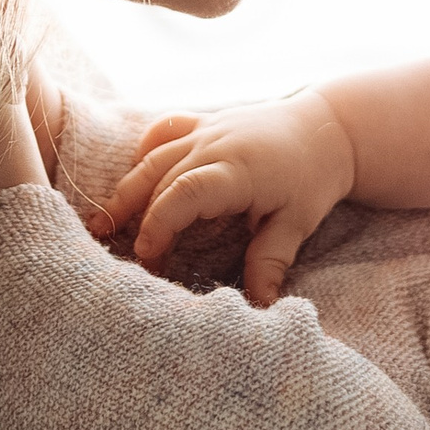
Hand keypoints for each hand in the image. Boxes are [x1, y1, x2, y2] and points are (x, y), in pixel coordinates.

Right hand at [98, 93, 356, 304]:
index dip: (159, 223)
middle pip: (159, 176)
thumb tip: (260, 307)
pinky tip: (134, 178)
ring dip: (127, 189)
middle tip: (114, 252)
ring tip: (102, 224)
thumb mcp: (297, 223)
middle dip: (134, 216)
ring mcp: (206, 128)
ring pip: (154, 156)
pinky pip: (164, 131)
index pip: (185, 193)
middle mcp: (215, 144)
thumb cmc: (312, 178)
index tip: (147, 256)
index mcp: (237, 169)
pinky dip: (144, 153)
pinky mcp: (203, 122)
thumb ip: (271, 262)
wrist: (327, 128)